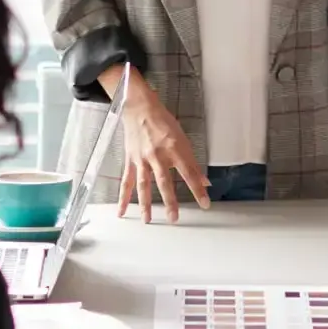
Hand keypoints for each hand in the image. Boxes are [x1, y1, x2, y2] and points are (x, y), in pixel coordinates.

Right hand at [112, 74, 209, 221]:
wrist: (140, 108)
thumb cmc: (163, 121)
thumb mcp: (183, 138)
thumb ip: (192, 162)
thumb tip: (204, 181)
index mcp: (174, 148)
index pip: (189, 172)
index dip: (198, 189)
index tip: (205, 203)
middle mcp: (157, 155)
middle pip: (164, 182)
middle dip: (170, 201)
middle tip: (174, 218)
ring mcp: (142, 159)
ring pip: (144, 185)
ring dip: (146, 204)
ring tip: (148, 220)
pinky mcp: (131, 160)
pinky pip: (126, 181)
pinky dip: (123, 197)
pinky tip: (122, 210)